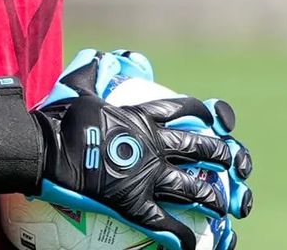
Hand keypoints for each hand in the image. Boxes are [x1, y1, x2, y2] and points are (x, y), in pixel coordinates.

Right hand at [33, 52, 234, 249]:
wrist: (50, 150)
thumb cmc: (62, 119)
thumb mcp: (78, 86)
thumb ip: (93, 70)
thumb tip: (101, 56)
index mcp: (140, 117)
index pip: (180, 109)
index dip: (199, 111)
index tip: (212, 117)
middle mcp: (153, 145)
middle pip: (198, 147)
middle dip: (221, 154)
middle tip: (236, 162)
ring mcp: (147, 176)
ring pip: (191, 187)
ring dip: (212, 197)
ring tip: (225, 205)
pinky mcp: (135, 204)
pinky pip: (165, 223)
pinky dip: (181, 237)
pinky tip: (192, 245)